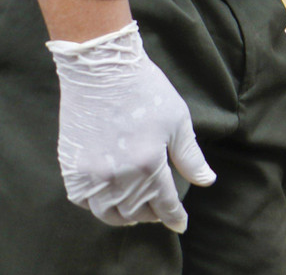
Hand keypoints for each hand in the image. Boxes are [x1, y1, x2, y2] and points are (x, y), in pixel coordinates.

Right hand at [46, 21, 215, 231]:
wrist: (102, 70)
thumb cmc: (145, 91)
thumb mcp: (178, 121)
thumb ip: (190, 157)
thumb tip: (207, 181)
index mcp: (149, 164)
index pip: (164, 203)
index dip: (174, 216)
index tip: (180, 224)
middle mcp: (118, 175)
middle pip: (136, 212)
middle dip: (151, 214)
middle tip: (159, 210)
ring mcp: (90, 173)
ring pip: (108, 212)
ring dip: (124, 215)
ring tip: (136, 209)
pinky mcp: (70, 167)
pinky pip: (82, 200)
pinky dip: (97, 204)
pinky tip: (108, 198)